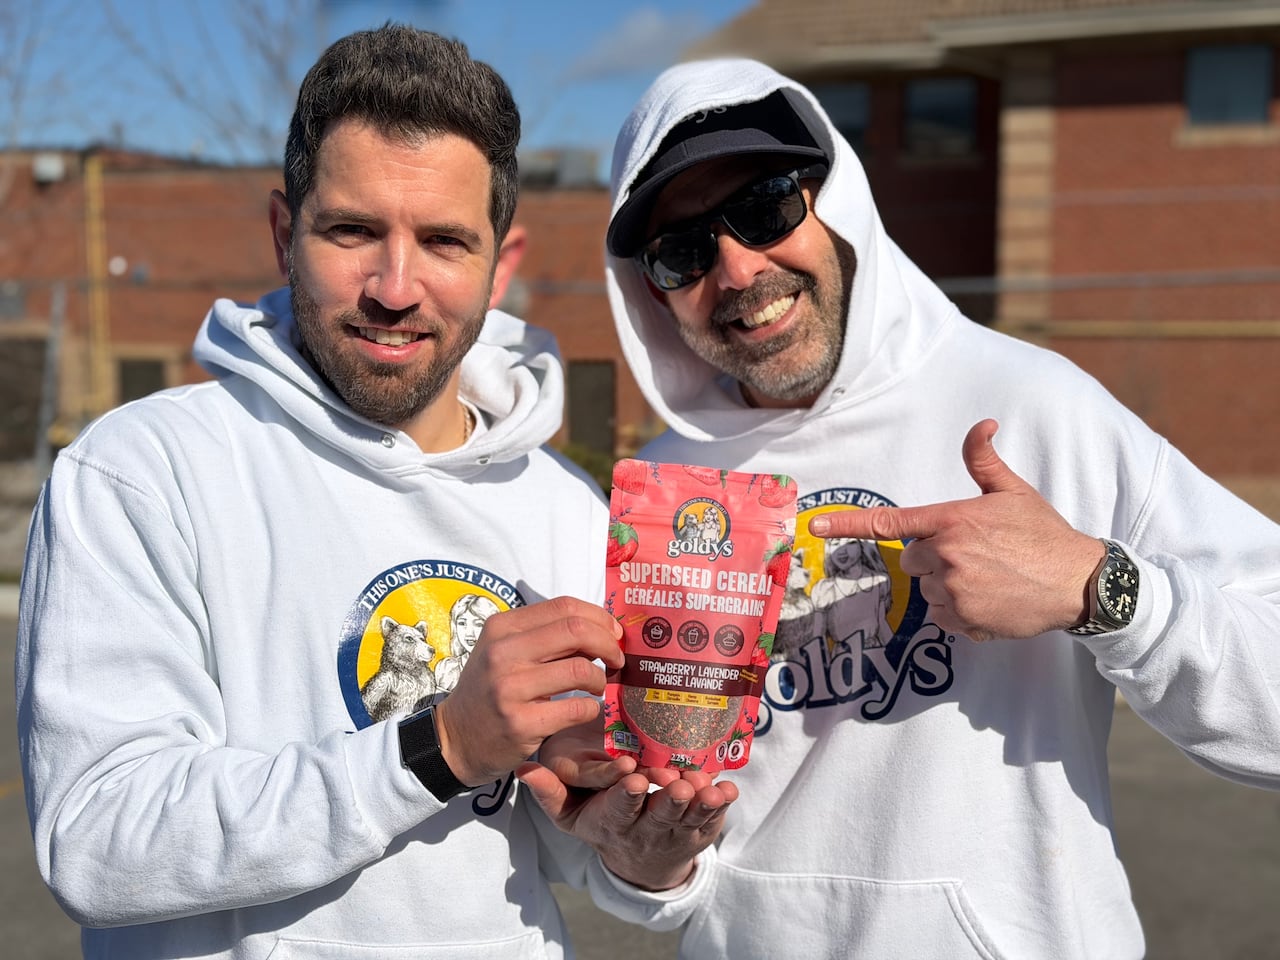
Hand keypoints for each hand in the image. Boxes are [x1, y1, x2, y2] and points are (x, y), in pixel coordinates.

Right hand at [434, 597, 624, 784]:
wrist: (455, 738)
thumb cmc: (489, 689)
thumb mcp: (504, 651)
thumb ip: (544, 635)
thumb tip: (600, 628)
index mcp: (502, 627)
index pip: (563, 607)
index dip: (598, 617)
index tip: (612, 633)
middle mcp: (503, 653)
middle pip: (576, 631)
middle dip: (607, 644)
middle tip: (615, 659)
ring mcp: (510, 689)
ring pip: (581, 670)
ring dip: (600, 678)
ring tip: (597, 686)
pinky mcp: (521, 723)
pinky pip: (576, 708)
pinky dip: (592, 708)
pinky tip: (587, 709)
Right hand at [518, 722, 736, 890]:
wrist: (639, 862)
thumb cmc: (602, 823)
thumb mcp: (570, 815)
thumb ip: (550, 792)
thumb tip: (524, 767)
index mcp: (613, 821)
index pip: (620, 808)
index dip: (627, 796)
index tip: (634, 779)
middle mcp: (646, 828)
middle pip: (659, 816)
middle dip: (668, 801)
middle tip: (675, 784)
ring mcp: (676, 831)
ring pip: (689, 818)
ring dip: (699, 803)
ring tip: (707, 788)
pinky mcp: (700, 831)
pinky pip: (713, 819)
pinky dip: (722, 806)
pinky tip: (728, 789)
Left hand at [808, 419, 1103, 641]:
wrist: (1077, 583)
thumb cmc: (1043, 534)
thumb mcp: (1013, 492)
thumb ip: (984, 461)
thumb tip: (983, 424)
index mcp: (952, 520)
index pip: (889, 522)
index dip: (848, 525)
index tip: (815, 527)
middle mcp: (946, 555)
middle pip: (911, 560)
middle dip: (934, 557)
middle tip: (974, 555)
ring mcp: (953, 590)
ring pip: (926, 589)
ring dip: (948, 585)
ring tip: (988, 578)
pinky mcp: (963, 620)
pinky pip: (941, 616)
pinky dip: (960, 611)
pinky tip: (989, 599)